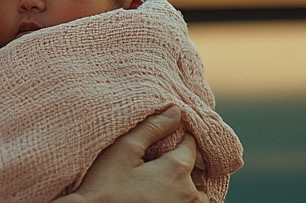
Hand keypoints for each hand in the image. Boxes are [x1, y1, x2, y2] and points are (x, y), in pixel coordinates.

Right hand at [52, 106, 208, 202]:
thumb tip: (176, 111)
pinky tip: (165, 193)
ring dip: (189, 183)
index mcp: (177, 170)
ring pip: (200, 194)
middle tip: (164, 157)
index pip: (191, 144)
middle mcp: (188, 194)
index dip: (180, 134)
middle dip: (187, 160)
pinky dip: (185, 198)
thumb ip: (153, 127)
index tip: (167, 133)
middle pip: (198, 170)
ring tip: (166, 178)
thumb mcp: (124, 149)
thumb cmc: (105, 186)